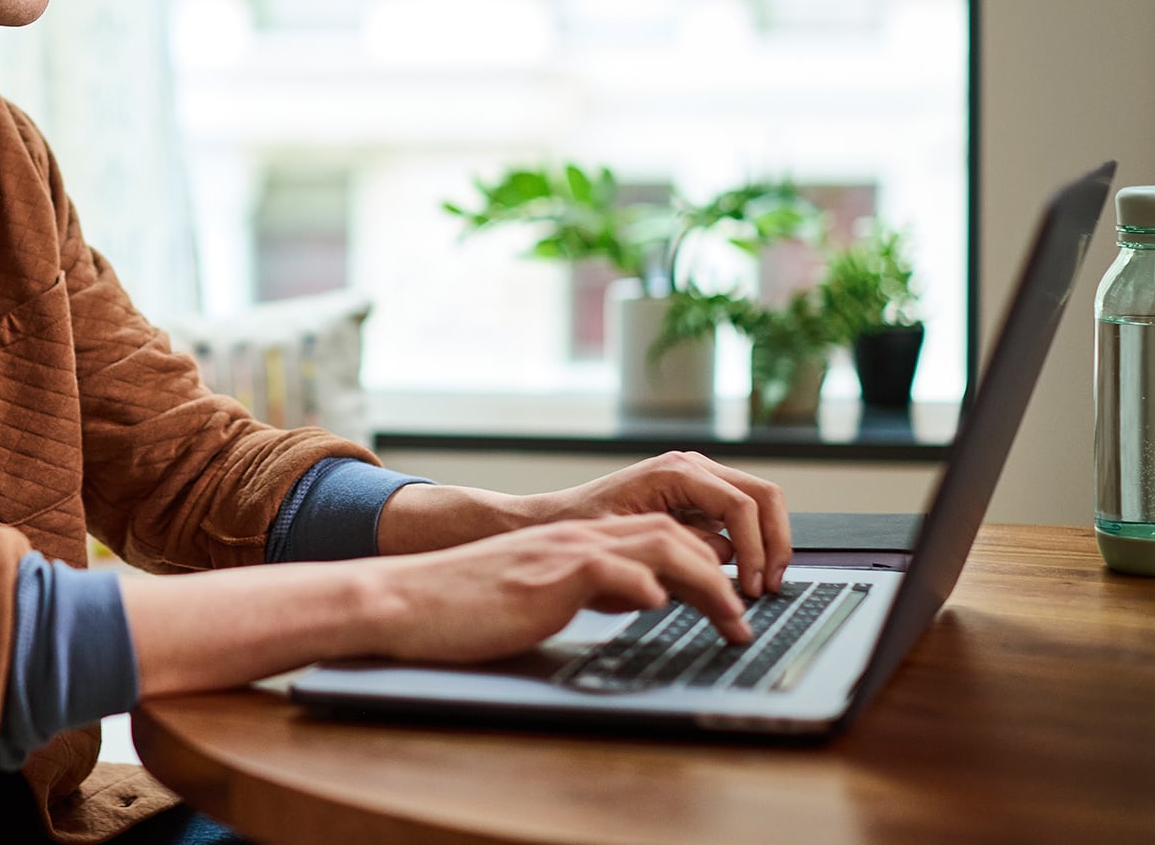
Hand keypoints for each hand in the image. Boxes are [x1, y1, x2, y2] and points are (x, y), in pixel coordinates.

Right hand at [369, 513, 752, 662]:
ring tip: (732, 620)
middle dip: (722, 572)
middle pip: (672, 534)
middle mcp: (577, 540)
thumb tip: (635, 600)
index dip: (705, 565)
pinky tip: (659, 602)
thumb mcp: (539, 597)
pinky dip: (639, 583)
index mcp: (577, 544)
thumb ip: (585, 591)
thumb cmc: (466, 608)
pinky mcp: (545, 575)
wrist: (407, 600)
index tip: (732, 604)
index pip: (659, 537)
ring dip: (705, 582)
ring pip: (654, 545)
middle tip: (747, 618)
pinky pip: (604, 568)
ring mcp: (562, 553)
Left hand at [527, 451, 791, 596]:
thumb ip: (679, 546)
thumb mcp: (629, 542)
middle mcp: (692, 467)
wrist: (559, 519)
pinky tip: (744, 575)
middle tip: (771, 586)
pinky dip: (753, 542)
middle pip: (763, 495)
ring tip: (761, 584)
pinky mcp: (700, 496)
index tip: (753, 587)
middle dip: (774, 542)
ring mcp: (699, 478)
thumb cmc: (584, 527)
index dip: (755, 549)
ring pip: (760, 501)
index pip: (740, 505)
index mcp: (675, 472)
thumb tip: (725, 557)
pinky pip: (743, 513)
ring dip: (769, 543)